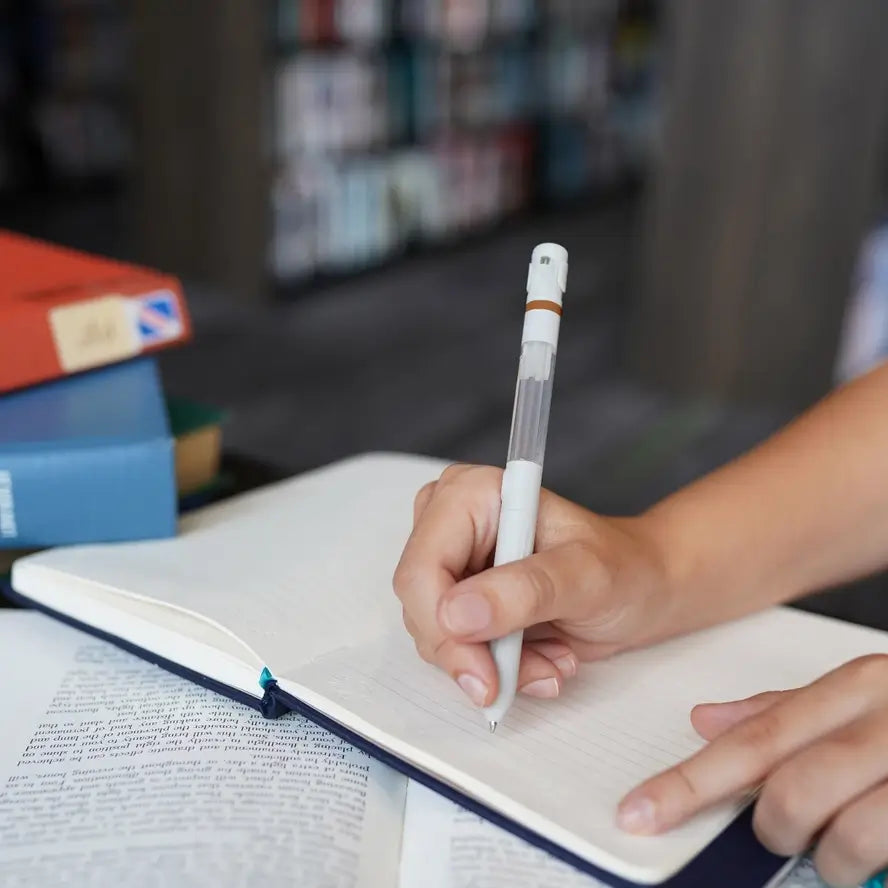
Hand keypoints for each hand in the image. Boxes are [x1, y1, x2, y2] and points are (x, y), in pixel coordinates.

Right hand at [392, 464, 673, 707]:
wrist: (643, 587)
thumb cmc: (623, 568)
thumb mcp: (585, 577)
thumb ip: (524, 591)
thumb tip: (456, 615)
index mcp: (472, 494)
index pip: (421, 569)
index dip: (443, 629)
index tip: (485, 678)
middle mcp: (450, 520)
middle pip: (421, 605)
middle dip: (476, 653)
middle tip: (537, 671)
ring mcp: (451, 559)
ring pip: (435, 634)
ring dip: (494, 665)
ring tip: (552, 661)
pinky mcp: (459, 595)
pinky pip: (453, 647)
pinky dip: (497, 669)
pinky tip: (542, 660)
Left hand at [617, 655, 887, 887]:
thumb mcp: (862, 703)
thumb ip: (785, 711)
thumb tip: (703, 720)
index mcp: (852, 687)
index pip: (748, 739)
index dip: (686, 783)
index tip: (640, 812)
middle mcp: (879, 719)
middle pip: (784, 791)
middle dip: (773, 827)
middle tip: (789, 829)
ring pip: (832, 832)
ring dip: (826, 855)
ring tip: (842, 844)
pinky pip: (874, 851)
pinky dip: (862, 867)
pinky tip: (876, 856)